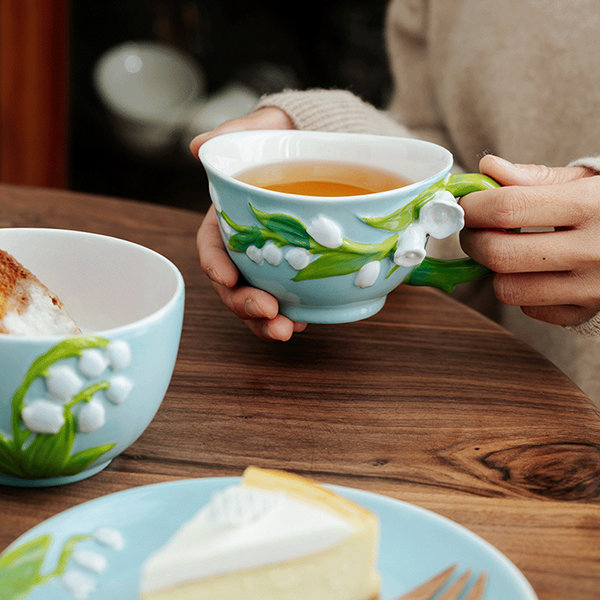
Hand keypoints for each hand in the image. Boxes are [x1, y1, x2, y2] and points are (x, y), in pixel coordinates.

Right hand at [192, 107, 307, 340]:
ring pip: (259, 298)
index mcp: (230, 216)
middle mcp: (247, 245)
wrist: (332, 148)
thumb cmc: (293, 139)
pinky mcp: (297, 271)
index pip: (212, 245)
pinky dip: (295, 315)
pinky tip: (305, 322)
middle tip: (268, 312)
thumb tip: (197, 146)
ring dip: (267, 322)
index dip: (214, 264)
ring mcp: (271, 262)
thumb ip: (238, 133)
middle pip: (234, 283)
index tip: (226, 277)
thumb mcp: (269, 128)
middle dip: (244, 304)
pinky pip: (291, 300)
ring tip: (288, 331)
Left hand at [459, 155, 599, 325]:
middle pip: (499, 254)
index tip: (466, 205)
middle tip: (476, 230)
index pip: (506, 208)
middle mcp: (593, 251)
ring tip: (508, 251)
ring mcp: (591, 289)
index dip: (473, 207)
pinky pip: (530, 308)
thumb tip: (488, 167)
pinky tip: (537, 272)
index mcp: (591, 206)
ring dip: (495, 270)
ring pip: (507, 289)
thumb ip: (534, 177)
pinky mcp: (586, 313)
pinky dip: (523, 290)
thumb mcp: (585, 182)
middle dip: (473, 240)